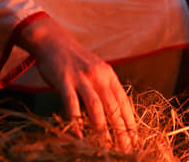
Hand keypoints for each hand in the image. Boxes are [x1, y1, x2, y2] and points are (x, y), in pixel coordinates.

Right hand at [17, 16, 137, 150]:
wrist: (53, 41)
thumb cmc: (74, 60)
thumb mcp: (95, 70)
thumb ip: (104, 88)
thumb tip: (113, 112)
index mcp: (109, 75)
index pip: (124, 101)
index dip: (130, 120)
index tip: (135, 138)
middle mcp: (99, 76)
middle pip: (113, 107)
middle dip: (121, 130)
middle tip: (126, 148)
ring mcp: (82, 78)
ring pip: (96, 107)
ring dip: (102, 129)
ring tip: (106, 147)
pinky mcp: (65, 81)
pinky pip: (72, 105)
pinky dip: (76, 122)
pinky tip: (79, 135)